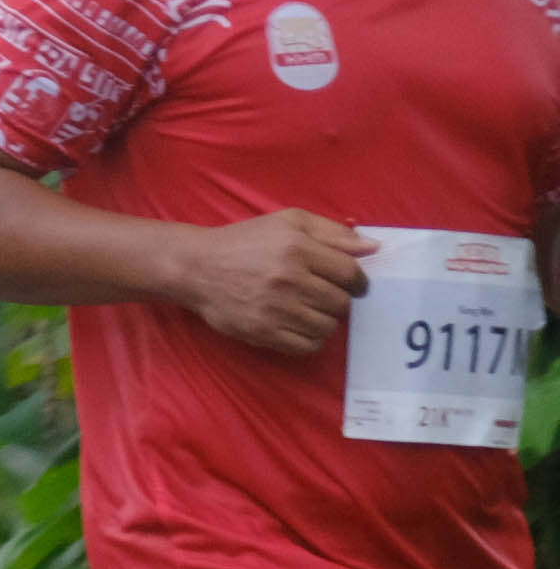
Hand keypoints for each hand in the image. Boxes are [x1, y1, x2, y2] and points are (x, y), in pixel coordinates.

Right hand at [171, 211, 376, 356]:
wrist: (195, 267)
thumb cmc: (245, 241)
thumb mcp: (288, 222)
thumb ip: (332, 232)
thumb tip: (373, 248)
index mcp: (297, 249)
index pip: (349, 272)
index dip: (359, 281)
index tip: (353, 285)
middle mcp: (288, 279)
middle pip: (340, 302)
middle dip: (338, 300)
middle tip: (324, 296)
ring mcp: (274, 309)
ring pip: (326, 326)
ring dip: (324, 320)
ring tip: (309, 310)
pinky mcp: (262, 332)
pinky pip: (306, 345)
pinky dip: (310, 339)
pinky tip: (299, 326)